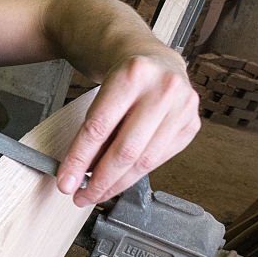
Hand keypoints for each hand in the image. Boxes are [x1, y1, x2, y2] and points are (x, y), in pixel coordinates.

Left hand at [56, 53, 200, 206]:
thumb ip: (92, 131)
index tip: (66, 182)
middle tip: (82, 196)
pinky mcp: (191, 124)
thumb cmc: (124, 78)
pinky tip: (122, 178)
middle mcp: (162, 88)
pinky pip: (159, 160)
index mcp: (132, 74)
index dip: (79, 160)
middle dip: (99, 181)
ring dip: (117, 183)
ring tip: (98, 191)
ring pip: (144, 161)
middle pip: (125, 150)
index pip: (99, 128)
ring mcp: (182, 107)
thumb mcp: (100, 93)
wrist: (154, 61)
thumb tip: (77, 175)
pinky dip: (136, 173)